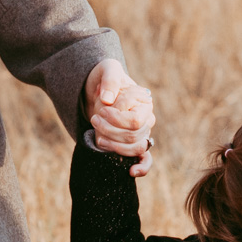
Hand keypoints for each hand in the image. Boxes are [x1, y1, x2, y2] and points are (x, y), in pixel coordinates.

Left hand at [85, 58, 155, 178]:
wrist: (96, 90)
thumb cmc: (104, 78)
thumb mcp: (106, 69)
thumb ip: (110, 79)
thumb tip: (109, 99)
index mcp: (145, 102)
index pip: (134, 120)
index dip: (116, 118)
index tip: (101, 107)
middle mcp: (147, 119)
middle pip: (133, 136)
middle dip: (109, 130)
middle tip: (94, 119)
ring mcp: (142, 133)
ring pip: (134, 148)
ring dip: (113, 144)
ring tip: (97, 135)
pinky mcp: (134, 144)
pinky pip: (145, 160)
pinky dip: (141, 168)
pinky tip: (131, 172)